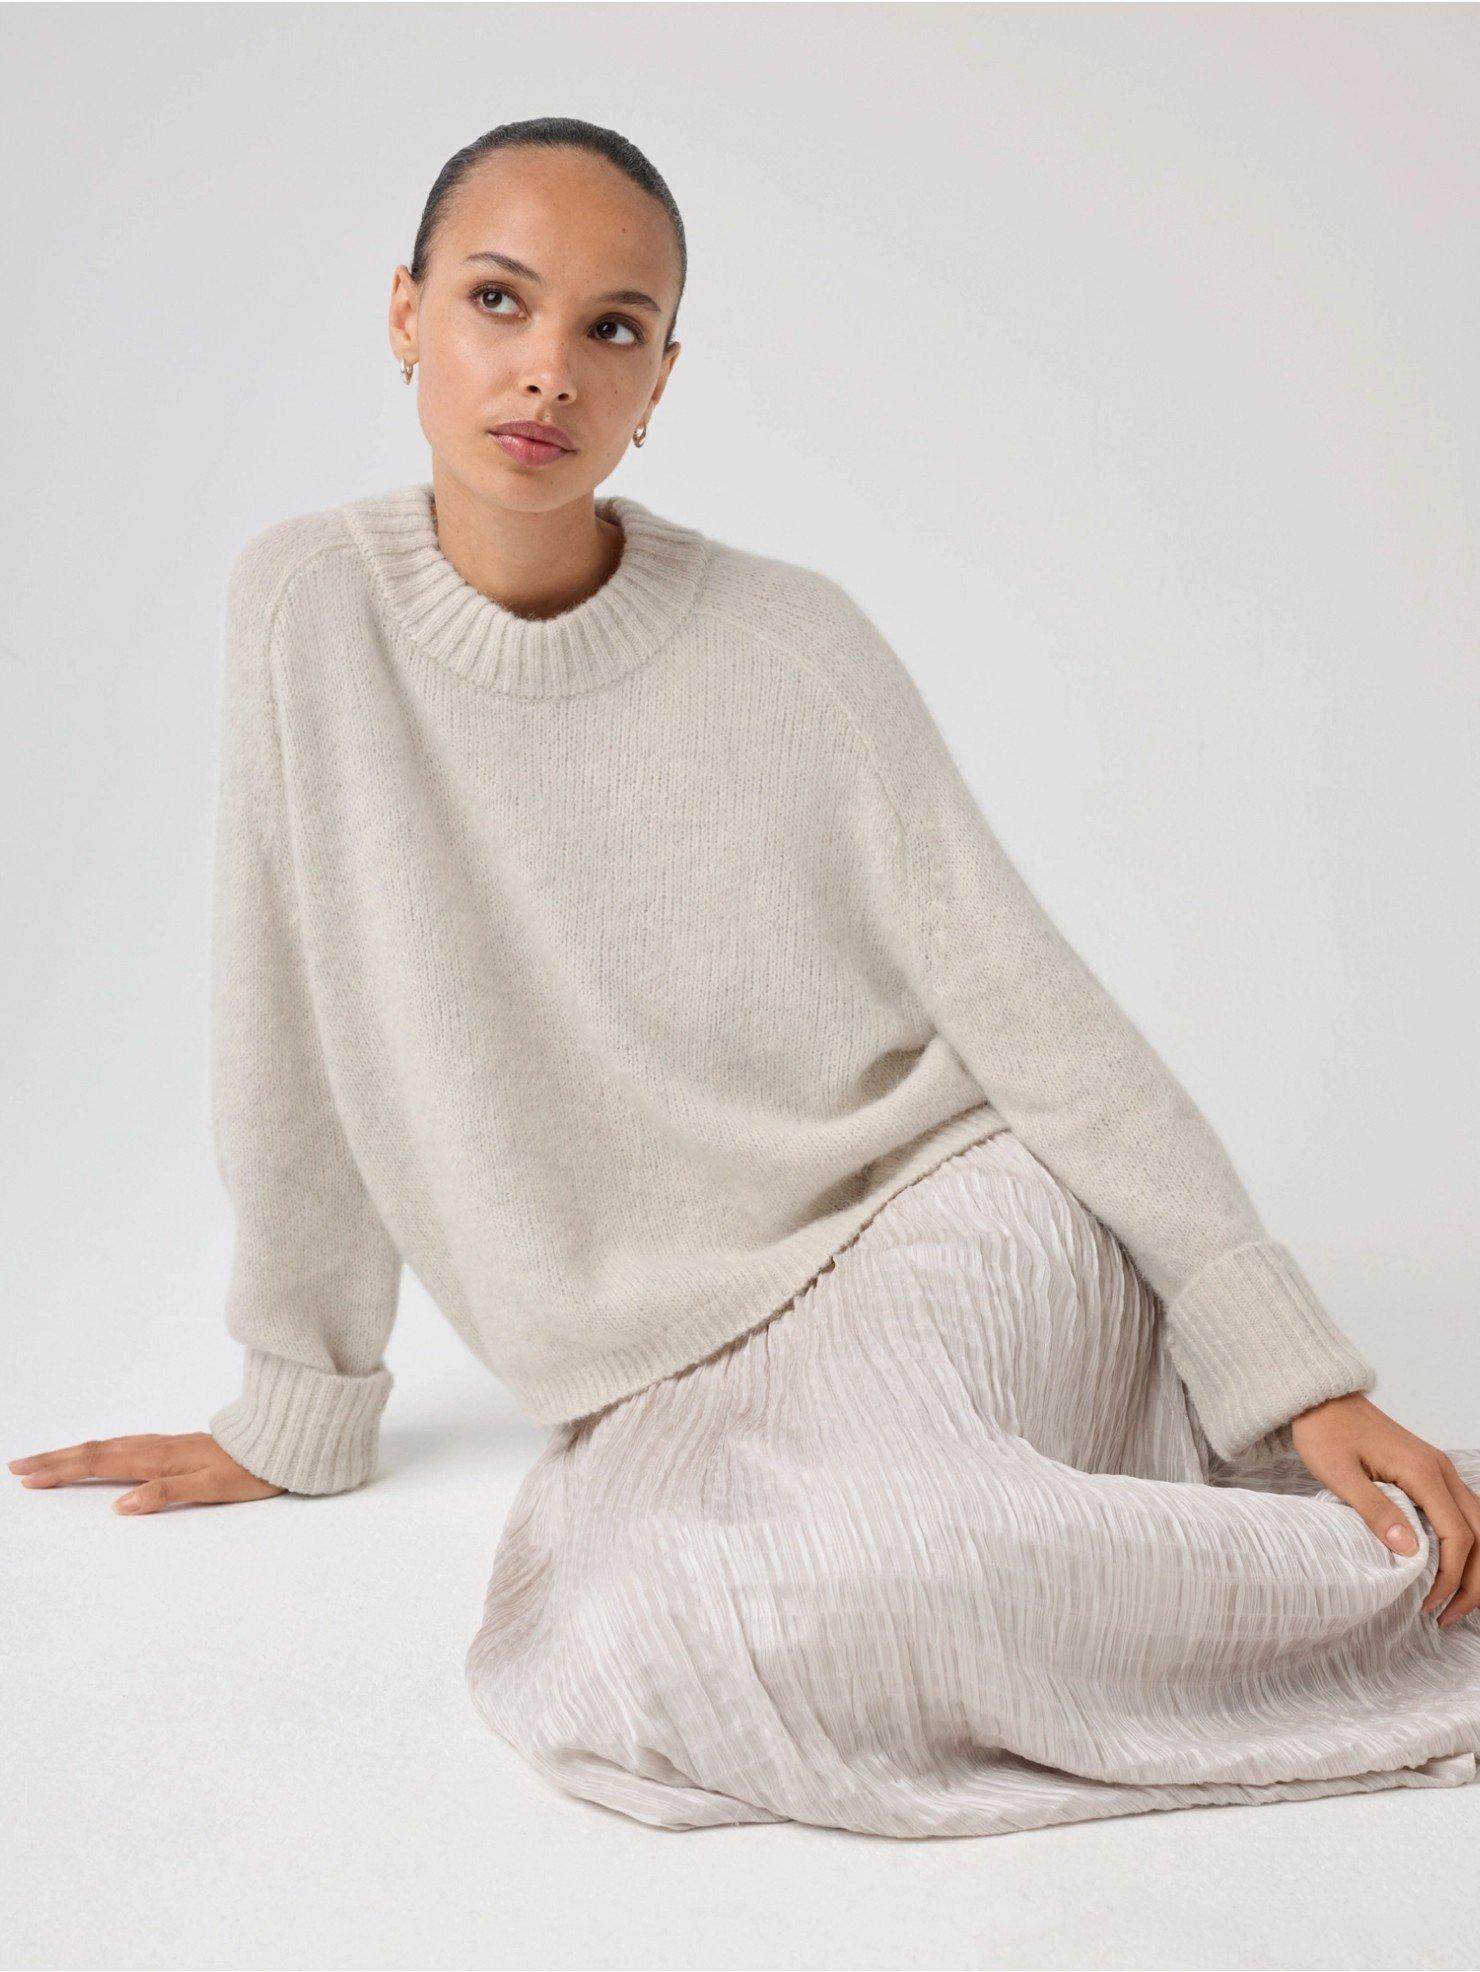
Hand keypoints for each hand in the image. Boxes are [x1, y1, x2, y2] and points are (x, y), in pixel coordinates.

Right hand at [8, 1432, 284, 1511]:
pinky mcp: (178, 1447)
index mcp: (160, 1459)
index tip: (26, 1477)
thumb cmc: (252, 1472)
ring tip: (46, 1461)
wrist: (284, 1446)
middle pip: (96, 1451)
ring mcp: (168, 1445)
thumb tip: (122, 1507)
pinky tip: (100, 1454)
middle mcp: (159, 1448)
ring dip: (74, 1454)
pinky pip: (127, 1446)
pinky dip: (101, 1450)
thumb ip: (167, 1494)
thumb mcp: (213, 1488)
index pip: (99, 1463)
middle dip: (55, 1460)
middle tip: (17, 1468)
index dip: (61, 1470)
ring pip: (110, 1446)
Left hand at [1289, 1392, 1479, 1627]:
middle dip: (1474, 1581)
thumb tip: (1409, 1550)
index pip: (1458, 1536)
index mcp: (1423, 1473)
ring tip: (1452, 1601)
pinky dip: (1466, 1545)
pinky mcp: (1431, 1473)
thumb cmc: (1326, 1432)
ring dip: (1475, 1565)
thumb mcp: (1339, 1474)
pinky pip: (1463, 1514)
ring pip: (1479, 1524)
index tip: (1430, 1605)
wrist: (1321, 1398)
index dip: (1451, 1577)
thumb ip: (1375, 1510)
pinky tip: (1447, 1567)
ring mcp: (1440, 1470)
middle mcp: (1441, 1471)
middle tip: (1448, 1616)